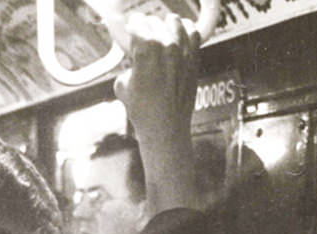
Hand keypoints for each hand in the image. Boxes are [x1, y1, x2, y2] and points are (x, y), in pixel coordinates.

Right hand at [114, 14, 199, 145]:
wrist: (164, 128)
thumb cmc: (143, 111)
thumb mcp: (122, 85)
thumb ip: (127, 65)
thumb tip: (132, 60)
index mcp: (146, 48)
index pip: (137, 23)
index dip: (131, 28)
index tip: (130, 32)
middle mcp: (166, 45)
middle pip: (154, 21)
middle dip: (146, 29)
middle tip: (142, 39)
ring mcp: (183, 51)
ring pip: (174, 21)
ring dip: (164, 26)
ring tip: (160, 35)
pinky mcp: (194, 59)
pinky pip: (193, 32)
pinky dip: (185, 31)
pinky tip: (178, 37)